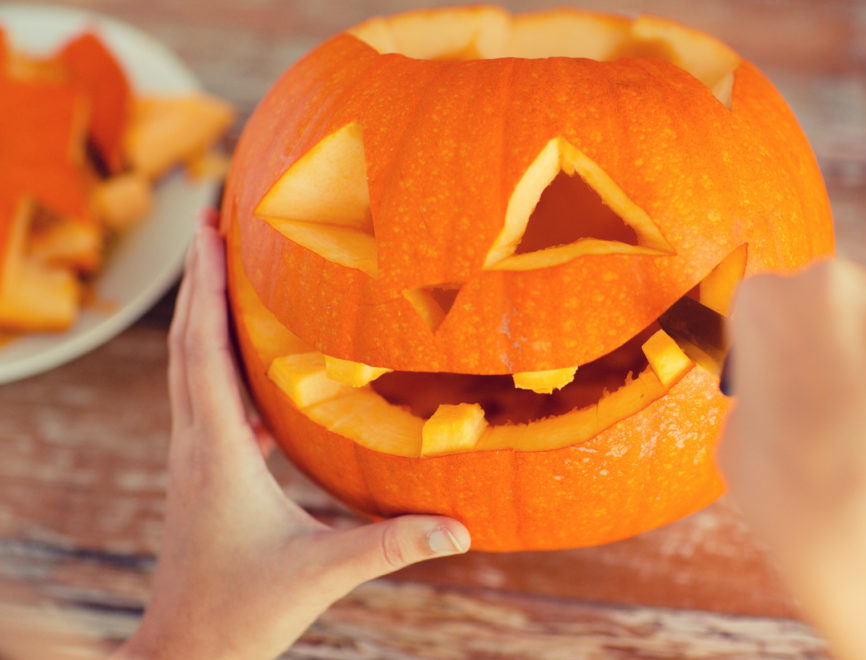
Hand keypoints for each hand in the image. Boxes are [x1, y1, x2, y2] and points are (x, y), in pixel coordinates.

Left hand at [115, 211, 469, 659]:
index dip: (206, 288)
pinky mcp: (201, 472)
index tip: (208, 230)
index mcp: (217, 452)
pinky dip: (220, 361)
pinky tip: (252, 362)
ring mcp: (193, 457)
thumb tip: (463, 530)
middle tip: (210, 221)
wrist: (182, 652)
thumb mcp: (323, 573)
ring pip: (190, 368)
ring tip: (222, 270)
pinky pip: (207, 398)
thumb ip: (393, 545)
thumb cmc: (242, 613)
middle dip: (197, 279)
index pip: (204, 351)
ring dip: (202, 314)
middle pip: (187, 343)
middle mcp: (195, 443)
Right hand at [718, 258, 865, 659]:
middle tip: (824, 394)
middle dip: (825, 335)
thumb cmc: (786, 484)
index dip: (769, 341)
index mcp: (764, 302)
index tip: (777, 372)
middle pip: (825, 296)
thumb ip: (757, 393)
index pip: (761, 302)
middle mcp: (829, 285)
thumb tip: (777, 396)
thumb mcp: (736, 432)